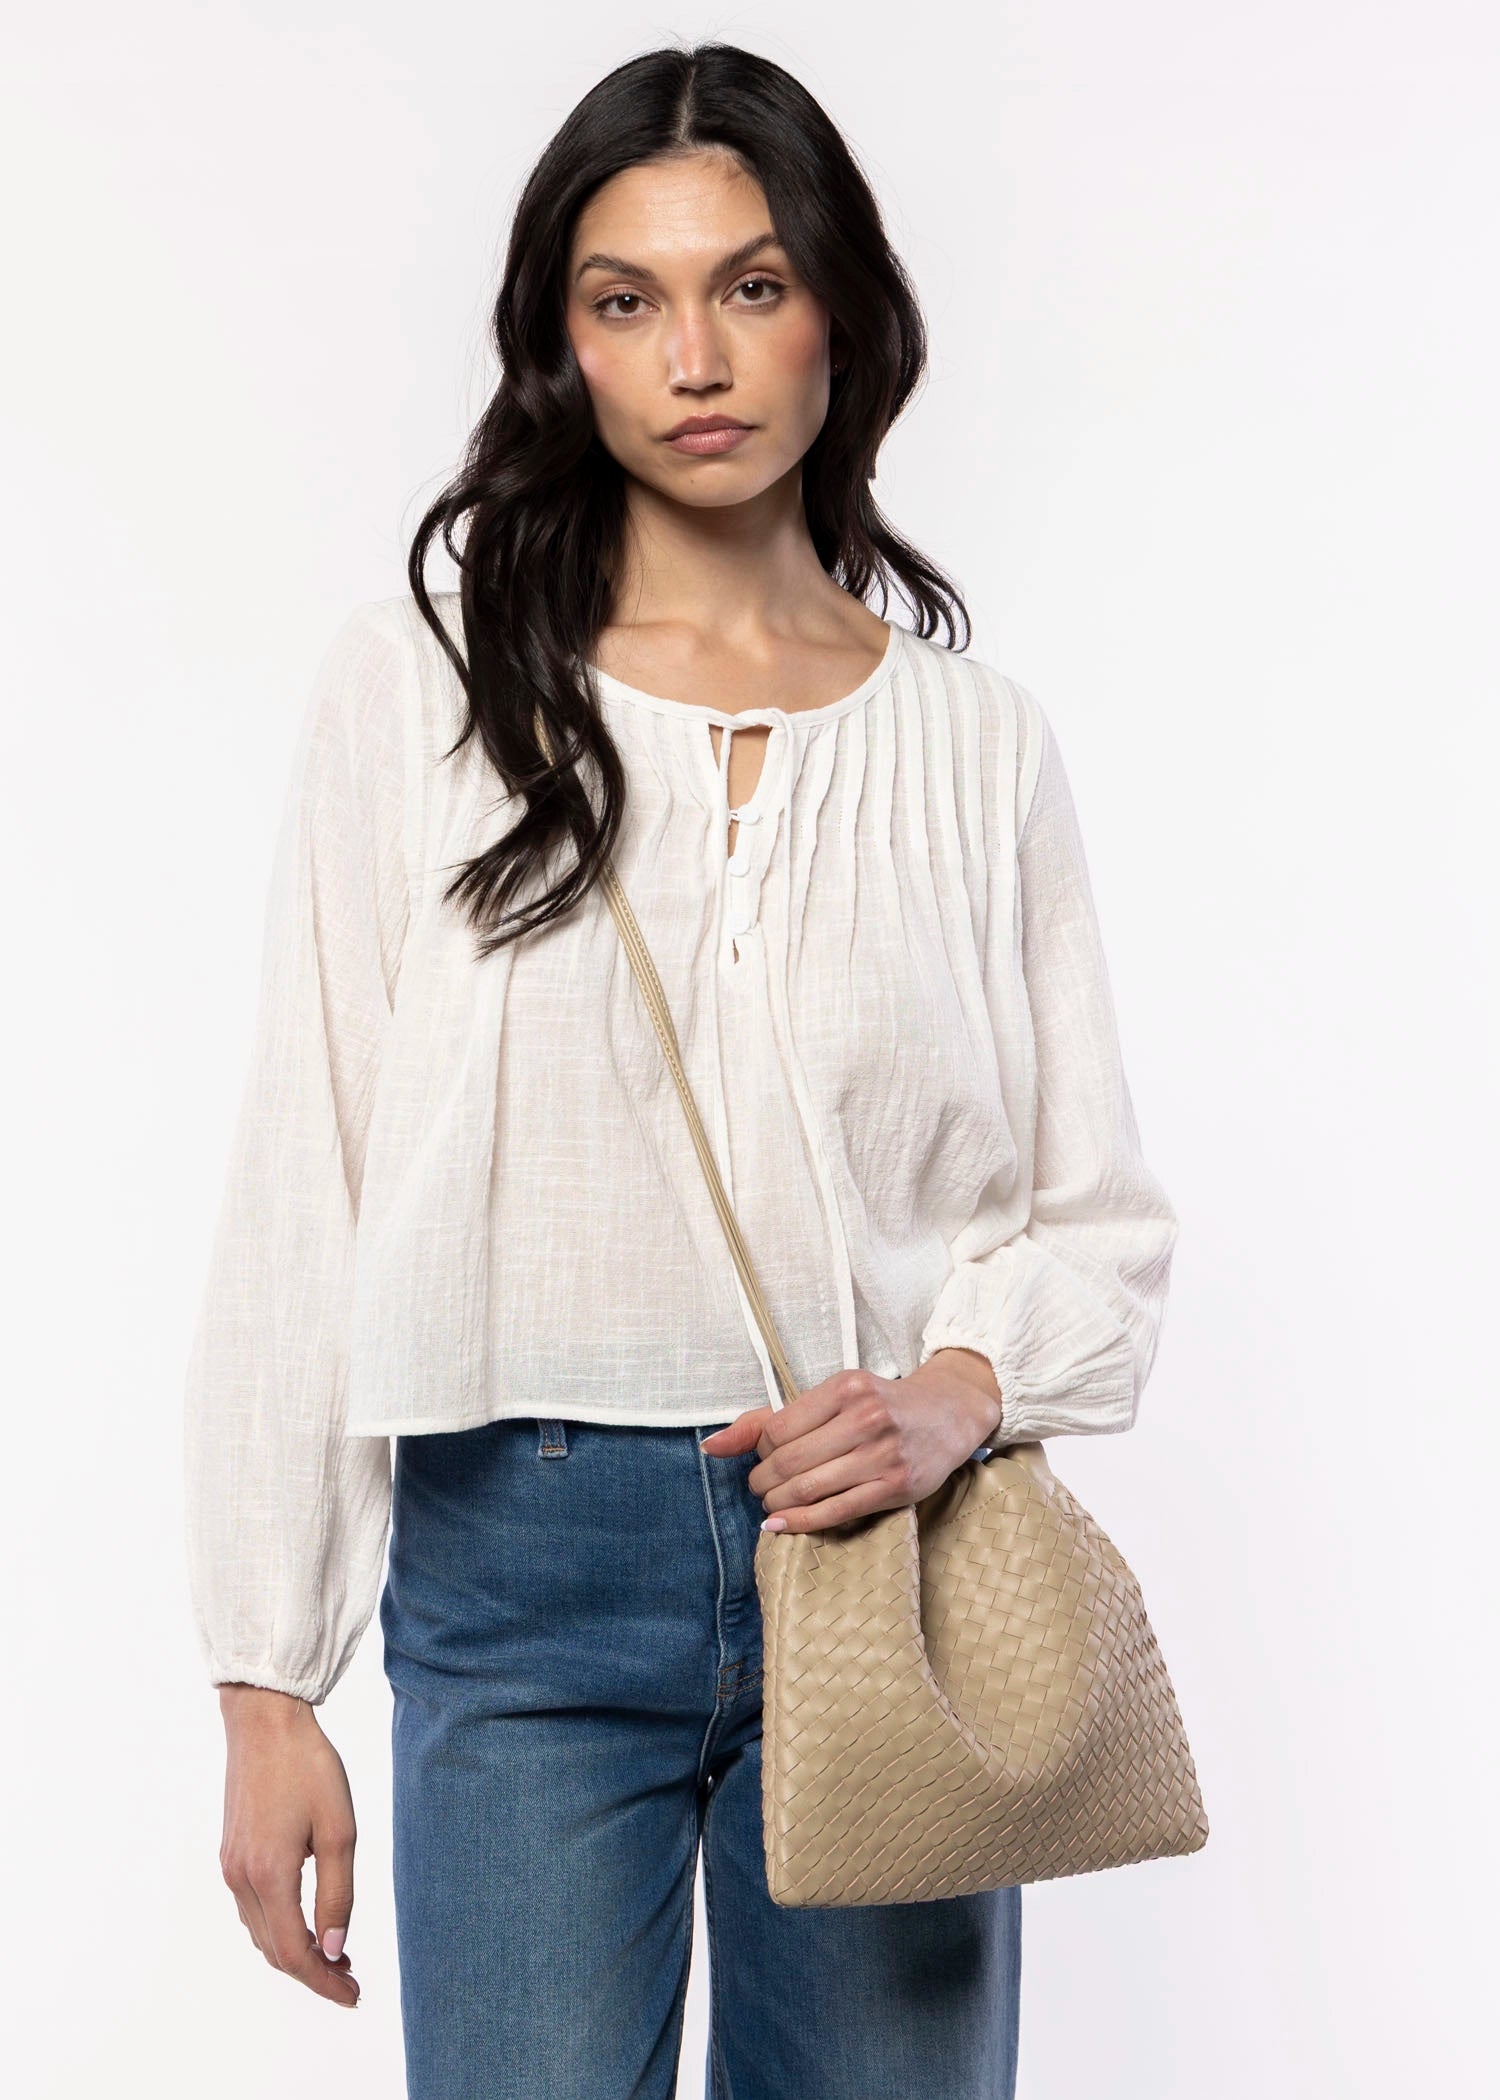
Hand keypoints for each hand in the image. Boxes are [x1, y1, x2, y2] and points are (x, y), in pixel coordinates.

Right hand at [217, 1685, 361, 2007]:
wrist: (265, 1723)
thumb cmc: (308, 1768)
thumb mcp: (339, 1829)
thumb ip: (337, 1892)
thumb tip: (336, 1948)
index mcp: (269, 1876)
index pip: (295, 1953)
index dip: (324, 1982)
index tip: (354, 1995)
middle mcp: (242, 1879)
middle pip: (275, 1950)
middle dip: (313, 1972)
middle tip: (351, 1980)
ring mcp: (232, 1866)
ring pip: (262, 1933)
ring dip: (296, 1952)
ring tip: (337, 1954)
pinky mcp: (232, 1853)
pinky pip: (253, 1909)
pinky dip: (280, 1927)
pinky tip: (307, 1919)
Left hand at [698, 1351, 1004, 1533]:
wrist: (948, 1414)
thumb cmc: (881, 1406)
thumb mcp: (832, 1397)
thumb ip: (771, 1419)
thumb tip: (710, 1446)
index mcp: (845, 1387)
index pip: (777, 1429)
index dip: (759, 1450)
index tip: (764, 1457)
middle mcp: (865, 1417)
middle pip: (788, 1462)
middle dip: (762, 1481)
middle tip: (761, 1487)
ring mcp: (883, 1453)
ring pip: (807, 1489)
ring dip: (776, 1503)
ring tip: (771, 1504)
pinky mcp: (896, 1486)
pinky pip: (835, 1512)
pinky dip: (799, 1522)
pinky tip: (781, 1524)